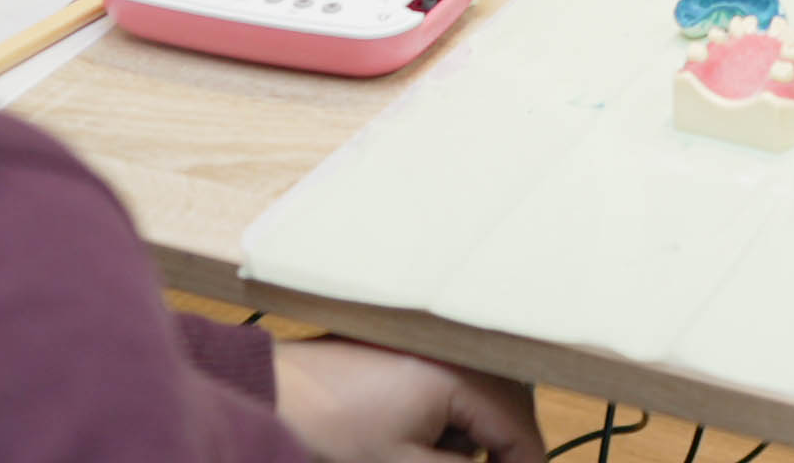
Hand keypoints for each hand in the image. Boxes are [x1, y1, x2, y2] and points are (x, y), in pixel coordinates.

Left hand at [271, 340, 548, 462]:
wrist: (275, 393)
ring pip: (484, 393)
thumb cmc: (331, 429)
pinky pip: (456, 379)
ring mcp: (435, 340)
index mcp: (462, 374)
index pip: (518, 428)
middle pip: (509, 405)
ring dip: (476, 430)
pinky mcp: (413, 343)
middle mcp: (456, 346)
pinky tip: (424, 435)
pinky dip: (453, 411)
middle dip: (503, 447)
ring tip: (445, 455)